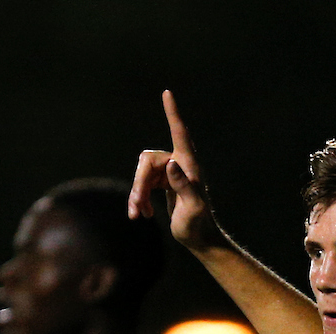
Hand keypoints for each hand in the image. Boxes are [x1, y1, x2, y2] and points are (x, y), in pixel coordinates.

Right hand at [128, 90, 223, 251]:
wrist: (199, 238)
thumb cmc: (198, 224)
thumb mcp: (193, 208)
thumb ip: (184, 186)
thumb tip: (170, 164)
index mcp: (189, 164)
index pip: (179, 133)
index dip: (172, 113)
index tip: (167, 93)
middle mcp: (179, 164)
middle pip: (147, 161)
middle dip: (139, 184)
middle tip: (136, 209)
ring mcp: (170, 172)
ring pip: (142, 173)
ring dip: (137, 194)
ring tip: (137, 215)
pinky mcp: (162, 182)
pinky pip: (142, 183)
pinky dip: (139, 199)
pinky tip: (143, 215)